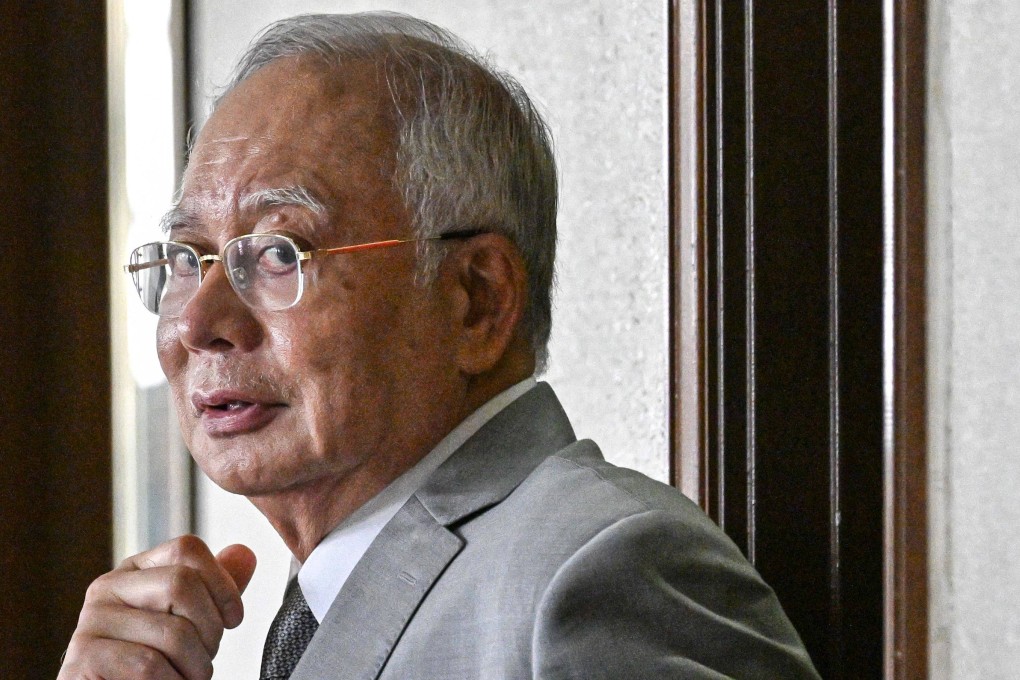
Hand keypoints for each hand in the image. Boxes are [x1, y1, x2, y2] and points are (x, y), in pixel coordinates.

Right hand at [57, 535, 256, 679]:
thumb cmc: (157, 667)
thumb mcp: (191, 622)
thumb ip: (214, 590)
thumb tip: (245, 553)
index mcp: (136, 570)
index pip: (187, 548)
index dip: (223, 584)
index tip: (234, 620)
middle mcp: (107, 587)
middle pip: (182, 583)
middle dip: (210, 630)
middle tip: (204, 658)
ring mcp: (91, 621)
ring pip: (172, 633)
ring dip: (195, 668)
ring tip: (185, 678)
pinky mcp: (82, 658)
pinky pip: (147, 665)